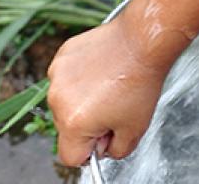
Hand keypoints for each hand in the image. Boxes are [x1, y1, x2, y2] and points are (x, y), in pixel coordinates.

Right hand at [47, 20, 167, 165]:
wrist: (141, 41)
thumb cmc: (140, 81)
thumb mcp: (135, 130)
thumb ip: (116, 151)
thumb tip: (105, 150)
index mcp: (73, 123)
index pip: (70, 156)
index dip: (91, 151)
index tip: (105, 138)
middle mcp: (58, 100)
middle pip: (67, 128)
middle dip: (88, 124)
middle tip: (114, 108)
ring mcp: (57, 76)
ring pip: (66, 103)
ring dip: (83, 101)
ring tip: (110, 87)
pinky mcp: (61, 57)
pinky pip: (66, 79)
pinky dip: (81, 79)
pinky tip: (102, 71)